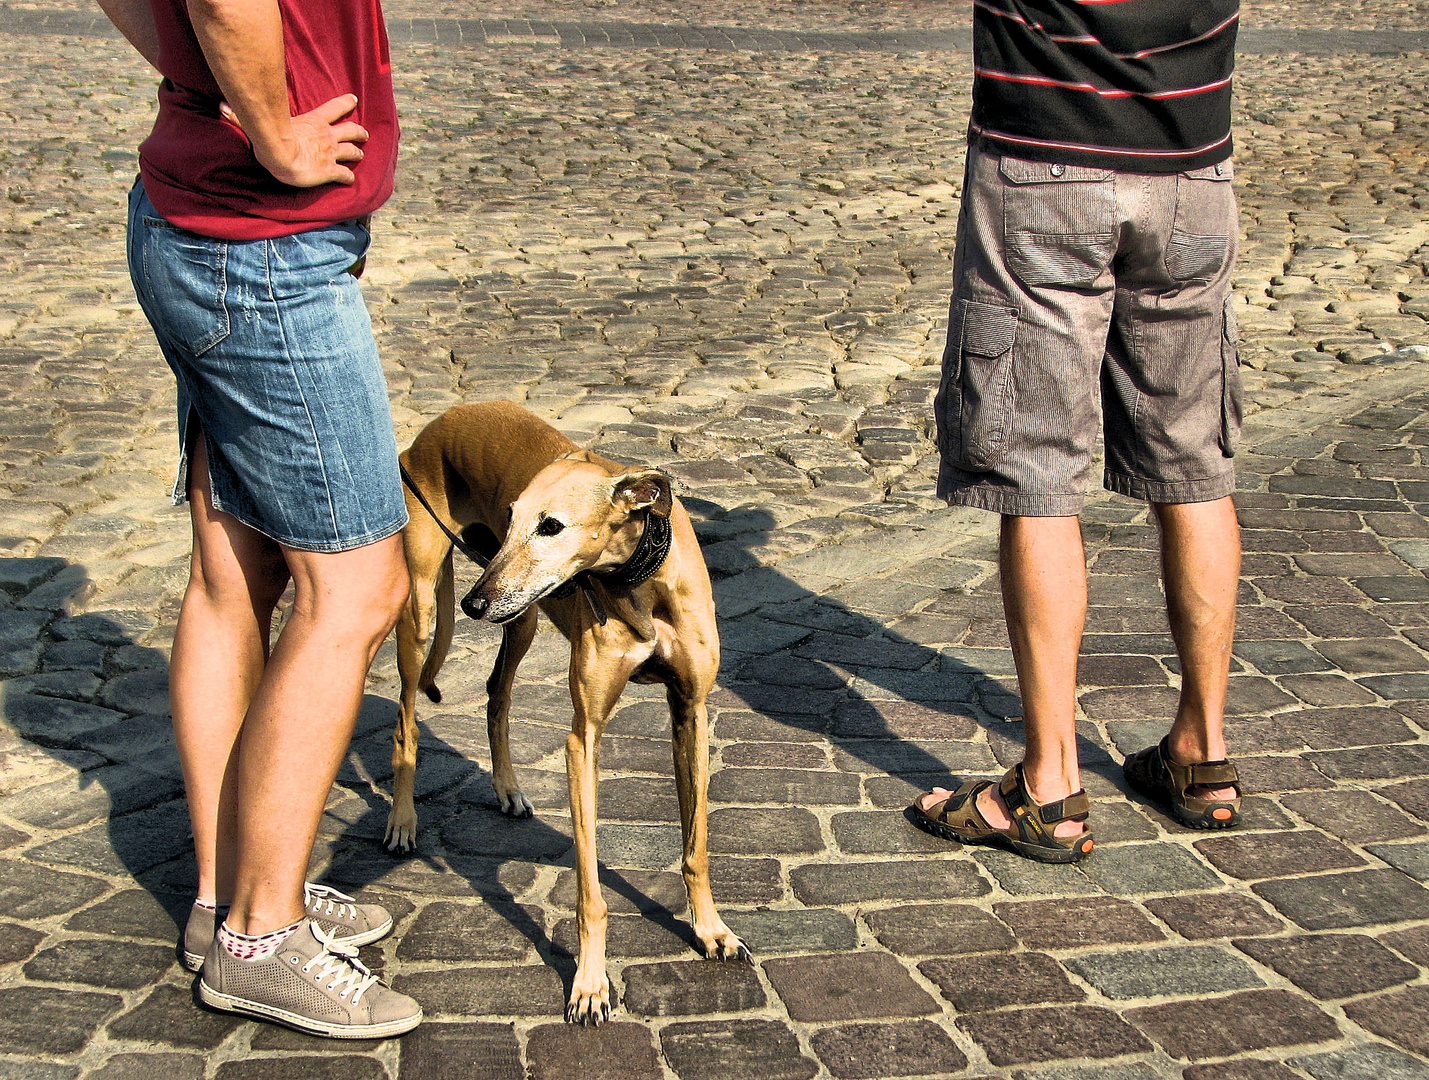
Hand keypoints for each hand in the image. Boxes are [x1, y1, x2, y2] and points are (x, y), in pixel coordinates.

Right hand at [244, 93, 367, 187]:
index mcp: (314, 122)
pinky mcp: (330, 171)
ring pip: (351, 151)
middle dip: (358, 132)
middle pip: (350, 130)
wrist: (282, 157)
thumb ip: (240, 115)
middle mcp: (327, 136)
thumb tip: (219, 106)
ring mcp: (330, 154)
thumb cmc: (272, 138)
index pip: (334, 107)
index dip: (346, 103)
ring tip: (360, 155)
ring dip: (357, 153)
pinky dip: (348, 178)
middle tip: (364, 134)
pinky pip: (344, 175)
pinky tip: (349, 181)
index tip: (354, 99)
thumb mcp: (260, 122)